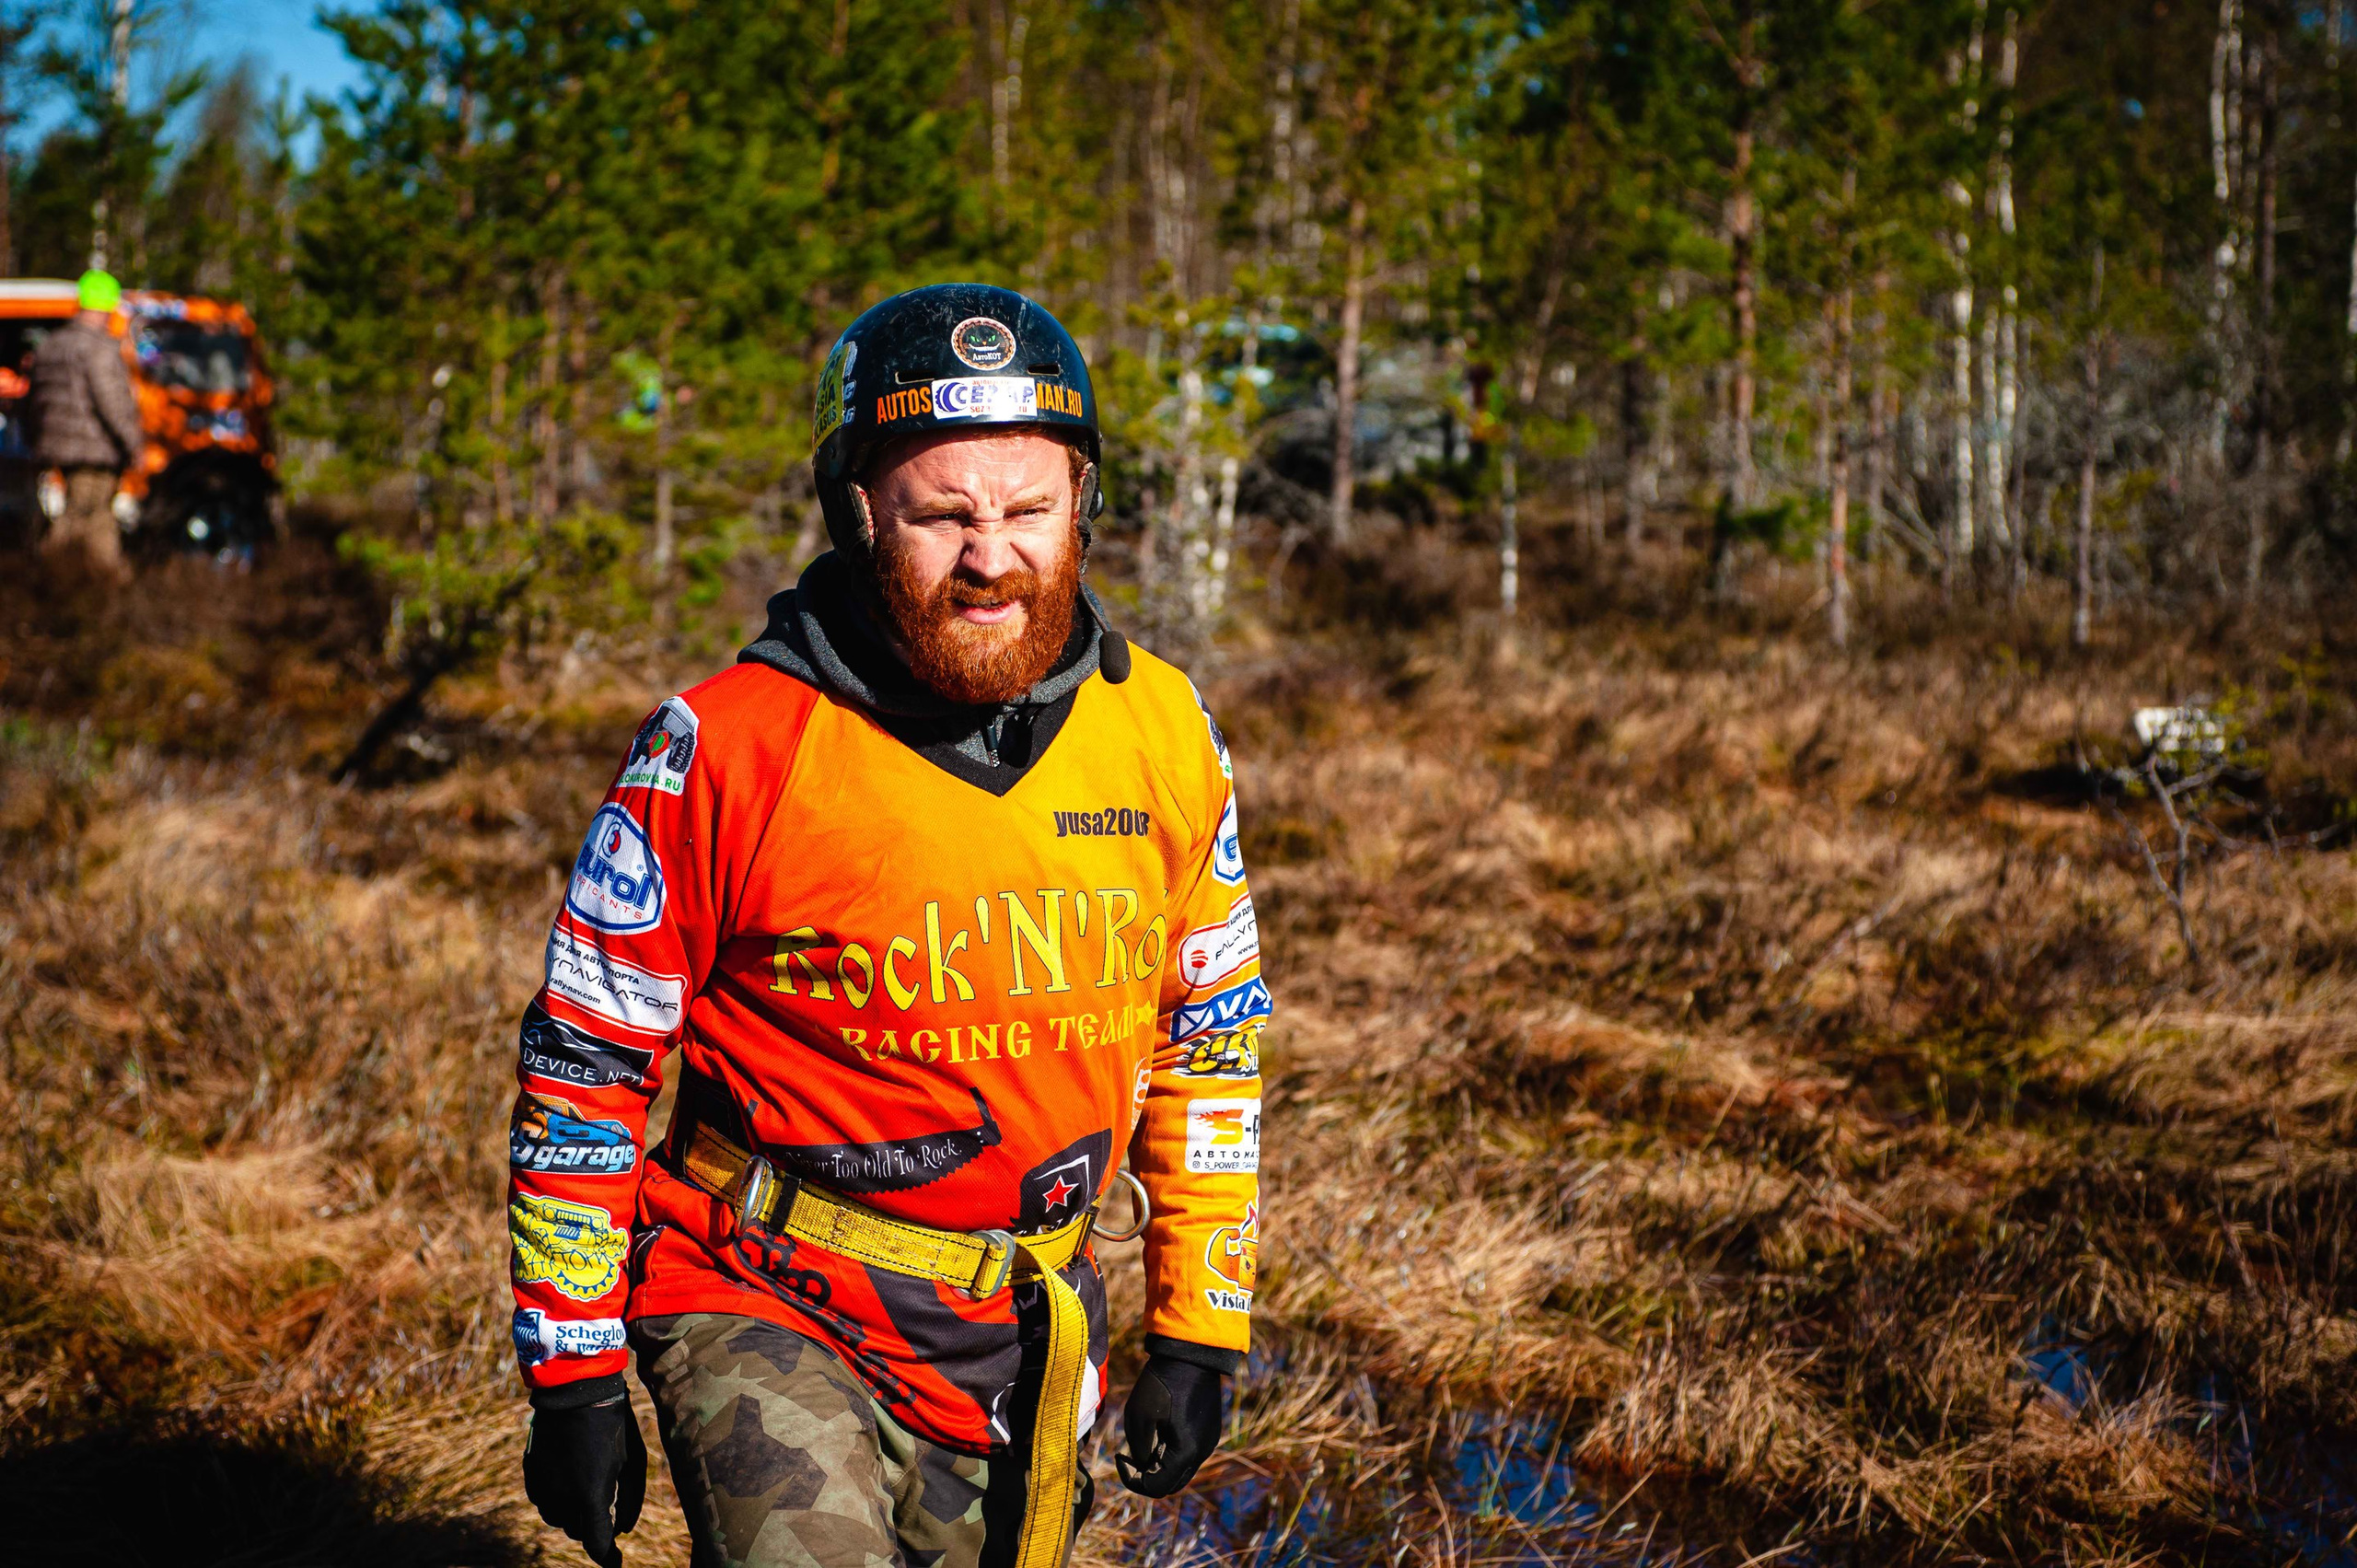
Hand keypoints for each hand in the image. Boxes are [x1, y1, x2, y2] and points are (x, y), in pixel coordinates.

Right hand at [524, 1381, 647, 1567]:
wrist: (576, 1390)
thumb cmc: (613, 1425)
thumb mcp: (632, 1462)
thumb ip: (630, 1500)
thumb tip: (624, 1530)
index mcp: (591, 1498)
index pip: (597, 1544)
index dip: (608, 1557)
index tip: (616, 1562)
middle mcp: (562, 1499)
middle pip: (579, 1531)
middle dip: (594, 1527)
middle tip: (608, 1512)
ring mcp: (543, 1487)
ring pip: (558, 1519)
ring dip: (574, 1514)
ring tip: (588, 1489)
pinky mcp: (531, 1474)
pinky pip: (543, 1501)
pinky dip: (557, 1500)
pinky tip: (569, 1482)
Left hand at [1115, 1355, 1224, 1497]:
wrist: (1191, 1355)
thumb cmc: (1161, 1383)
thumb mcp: (1139, 1416)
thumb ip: (1139, 1449)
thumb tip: (1143, 1465)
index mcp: (1186, 1453)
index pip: (1156, 1487)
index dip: (1132, 1479)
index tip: (1120, 1455)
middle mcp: (1202, 1453)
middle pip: (1171, 1484)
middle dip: (1147, 1476)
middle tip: (1131, 1454)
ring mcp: (1208, 1442)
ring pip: (1180, 1470)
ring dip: (1159, 1463)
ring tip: (1146, 1438)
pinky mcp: (1209, 1432)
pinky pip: (1188, 1454)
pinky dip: (1171, 1452)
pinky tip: (1160, 1428)